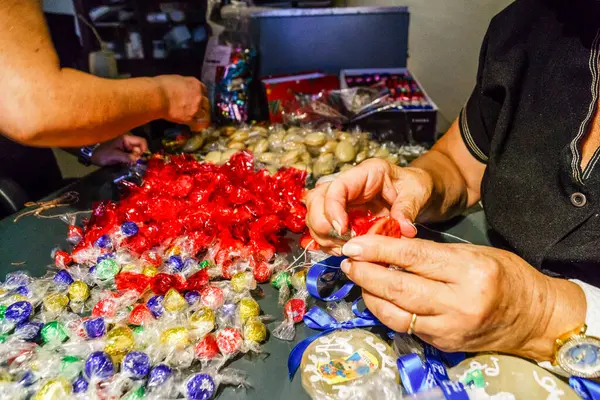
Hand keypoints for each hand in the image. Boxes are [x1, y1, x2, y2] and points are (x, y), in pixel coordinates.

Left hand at [90, 134, 147, 165]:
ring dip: (133, 159)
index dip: (143, 149)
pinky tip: (124, 163)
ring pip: (136, 153)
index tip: (138, 157)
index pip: (142, 141)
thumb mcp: (114, 155)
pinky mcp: (123, 152)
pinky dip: (130, 160)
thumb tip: (137, 159)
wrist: (92, 155)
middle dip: (137, 156)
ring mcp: (125, 147)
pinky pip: (131, 156)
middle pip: (139, 148)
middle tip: (131, 161)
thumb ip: (127, 157)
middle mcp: (127, 141)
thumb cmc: (102, 153)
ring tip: (126, 163)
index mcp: (126, 139)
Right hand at [155, 75, 209, 130]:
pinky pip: (197, 123)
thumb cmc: (163, 85)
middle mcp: (199, 96)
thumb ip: (185, 85)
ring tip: (194, 117)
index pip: (204, 90)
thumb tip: (185, 89)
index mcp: (196, 85)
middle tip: (198, 109)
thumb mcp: (177, 79)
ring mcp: (196, 108)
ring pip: (204, 114)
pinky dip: (195, 125)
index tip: (198, 98)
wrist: (157, 97)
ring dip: (199, 115)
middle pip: (206, 103)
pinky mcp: (190, 118)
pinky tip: (192, 126)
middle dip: (203, 106)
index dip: (201, 95)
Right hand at [305, 159, 432, 251]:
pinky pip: (324, 229)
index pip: (337, 186)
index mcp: (366, 173)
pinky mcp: (342, 216)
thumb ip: (408, 209)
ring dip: (323, 236)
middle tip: (340, 243)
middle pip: (316, 199)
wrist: (415, 191)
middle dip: (321, 223)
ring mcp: (342, 201)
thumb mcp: (417, 192)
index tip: (341, 230)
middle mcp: (348, 185)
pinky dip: (328, 243)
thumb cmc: (415, 186)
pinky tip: (342, 251)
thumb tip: (404, 229)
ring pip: (315, 215)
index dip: (332, 208)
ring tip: (344, 249)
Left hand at [340, 235, 586, 359]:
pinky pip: (405, 326)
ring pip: (396, 312)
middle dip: (366, 273)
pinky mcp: (444, 343)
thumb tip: (389, 250)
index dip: (378, 249)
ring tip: (357, 277)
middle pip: (399, 286)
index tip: (355, 244)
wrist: (535, 317)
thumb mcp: (474, 253)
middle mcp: (459, 302)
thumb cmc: (507, 276)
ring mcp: (450, 327)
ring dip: (370, 294)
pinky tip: (377, 296)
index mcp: (470, 270)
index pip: (413, 256)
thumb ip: (432, 254)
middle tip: (347, 261)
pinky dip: (386, 310)